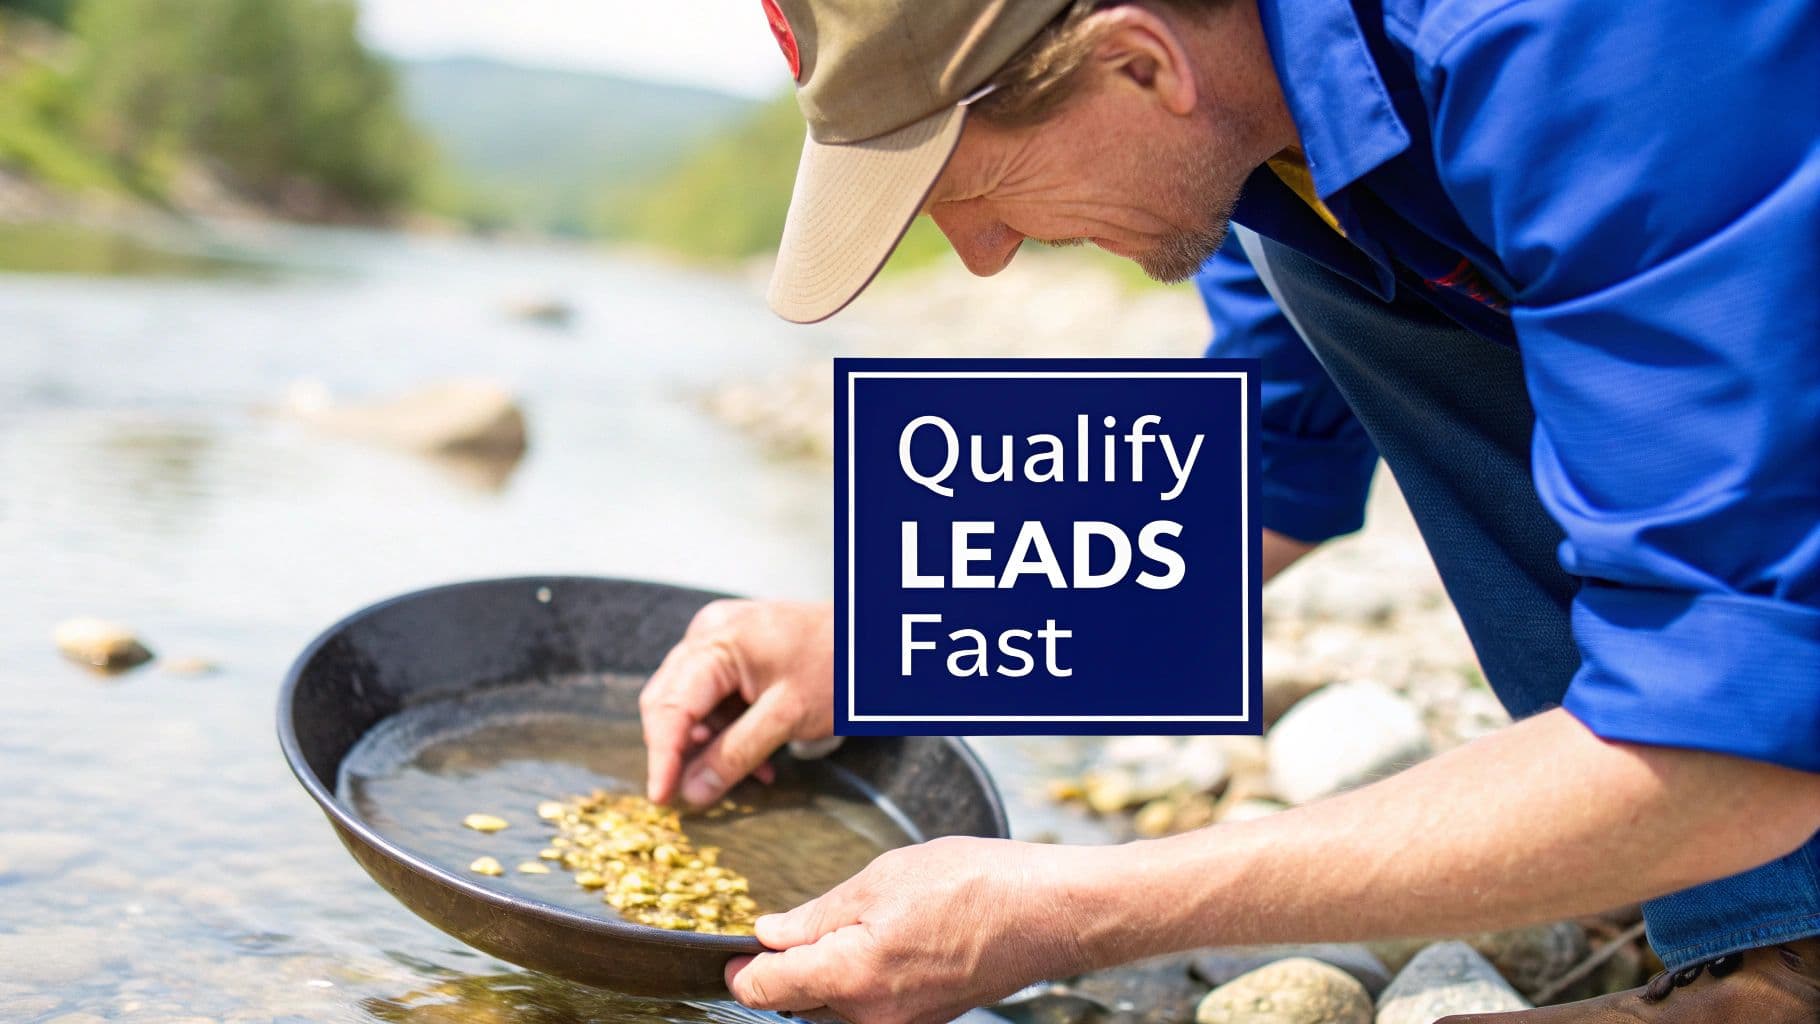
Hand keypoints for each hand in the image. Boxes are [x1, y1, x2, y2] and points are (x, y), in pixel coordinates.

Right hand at [640, 599, 834, 806]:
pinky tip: (759, 763)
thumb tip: (693, 793)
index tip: (661, 798)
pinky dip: (729, 734)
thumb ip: (736, 755)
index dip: (662, 756)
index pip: (671, 705)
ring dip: (713, 747)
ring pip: (692, 706)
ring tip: (753, 776)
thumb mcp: (787, 717)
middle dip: (682, 751)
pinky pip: (715, 700)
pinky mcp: (734, 656)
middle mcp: (709, 635)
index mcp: (717, 641)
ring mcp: (720, 642)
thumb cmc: (839, 665)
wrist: (875, 639)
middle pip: (671, 703)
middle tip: (695, 793)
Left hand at [726, 837, 1093, 1022]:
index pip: (763, 990)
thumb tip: (768, 934)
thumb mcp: (881, 879)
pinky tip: (878, 943)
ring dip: (823, 977)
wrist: (1047, 913)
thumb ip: (816, 914)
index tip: (732, 949)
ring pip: (834, 1009)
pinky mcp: (926, 1021)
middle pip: (795, 1005)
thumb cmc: (974, 885)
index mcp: (849, 976)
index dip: (740, 969)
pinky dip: (859, 982)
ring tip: (843, 928)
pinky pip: (871, 1009)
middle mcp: (871, 1017)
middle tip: (786, 930)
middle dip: (781, 972)